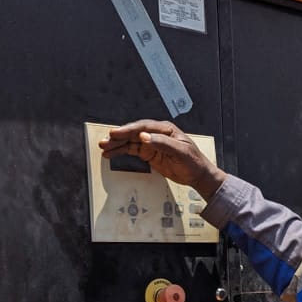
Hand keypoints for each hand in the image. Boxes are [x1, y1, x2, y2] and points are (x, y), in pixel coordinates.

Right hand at [99, 120, 225, 200]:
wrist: (198, 175)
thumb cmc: (193, 161)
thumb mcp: (180, 151)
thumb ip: (162, 143)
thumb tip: (144, 136)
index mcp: (165, 129)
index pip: (143, 127)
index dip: (129, 129)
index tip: (116, 133)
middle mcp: (156, 134)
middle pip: (133, 133)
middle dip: (118, 137)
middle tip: (105, 141)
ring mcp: (151, 144)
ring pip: (130, 142)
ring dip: (117, 145)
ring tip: (104, 148)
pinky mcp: (149, 154)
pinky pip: (132, 150)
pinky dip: (121, 152)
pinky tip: (111, 154)